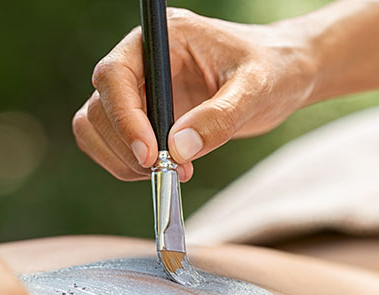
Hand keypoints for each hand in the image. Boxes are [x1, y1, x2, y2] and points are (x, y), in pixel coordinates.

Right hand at [72, 8, 315, 180]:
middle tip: (165, 171)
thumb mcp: (255, 89)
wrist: (283, 77)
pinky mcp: (143, 117)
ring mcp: (139, 91)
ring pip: (96, 128)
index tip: (150, 155)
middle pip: (99, 107)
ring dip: (122, 161)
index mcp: (162, 39)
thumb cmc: (273, 69)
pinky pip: (113, 145)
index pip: (115, 75)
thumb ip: (219, 117)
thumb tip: (177, 150)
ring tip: (169, 172)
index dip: (124, 118)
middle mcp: (141, 61)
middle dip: (126, 147)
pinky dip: (128, 166)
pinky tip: (168, 170)